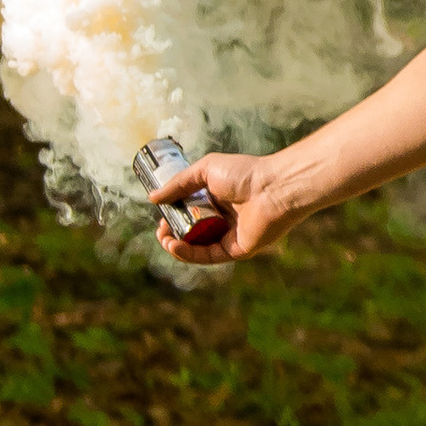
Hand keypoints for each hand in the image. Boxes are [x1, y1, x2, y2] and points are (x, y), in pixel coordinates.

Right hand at [149, 148, 299, 266]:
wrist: (273, 188)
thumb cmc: (244, 174)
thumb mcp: (204, 170)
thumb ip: (179, 184)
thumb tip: (153, 198)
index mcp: (219, 197)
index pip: (191, 211)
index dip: (174, 216)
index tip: (160, 216)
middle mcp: (225, 217)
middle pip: (193, 231)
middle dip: (173, 233)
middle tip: (161, 232)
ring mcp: (231, 235)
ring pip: (199, 247)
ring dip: (178, 246)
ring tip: (165, 240)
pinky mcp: (237, 250)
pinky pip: (210, 255)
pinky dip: (191, 253)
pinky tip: (176, 246)